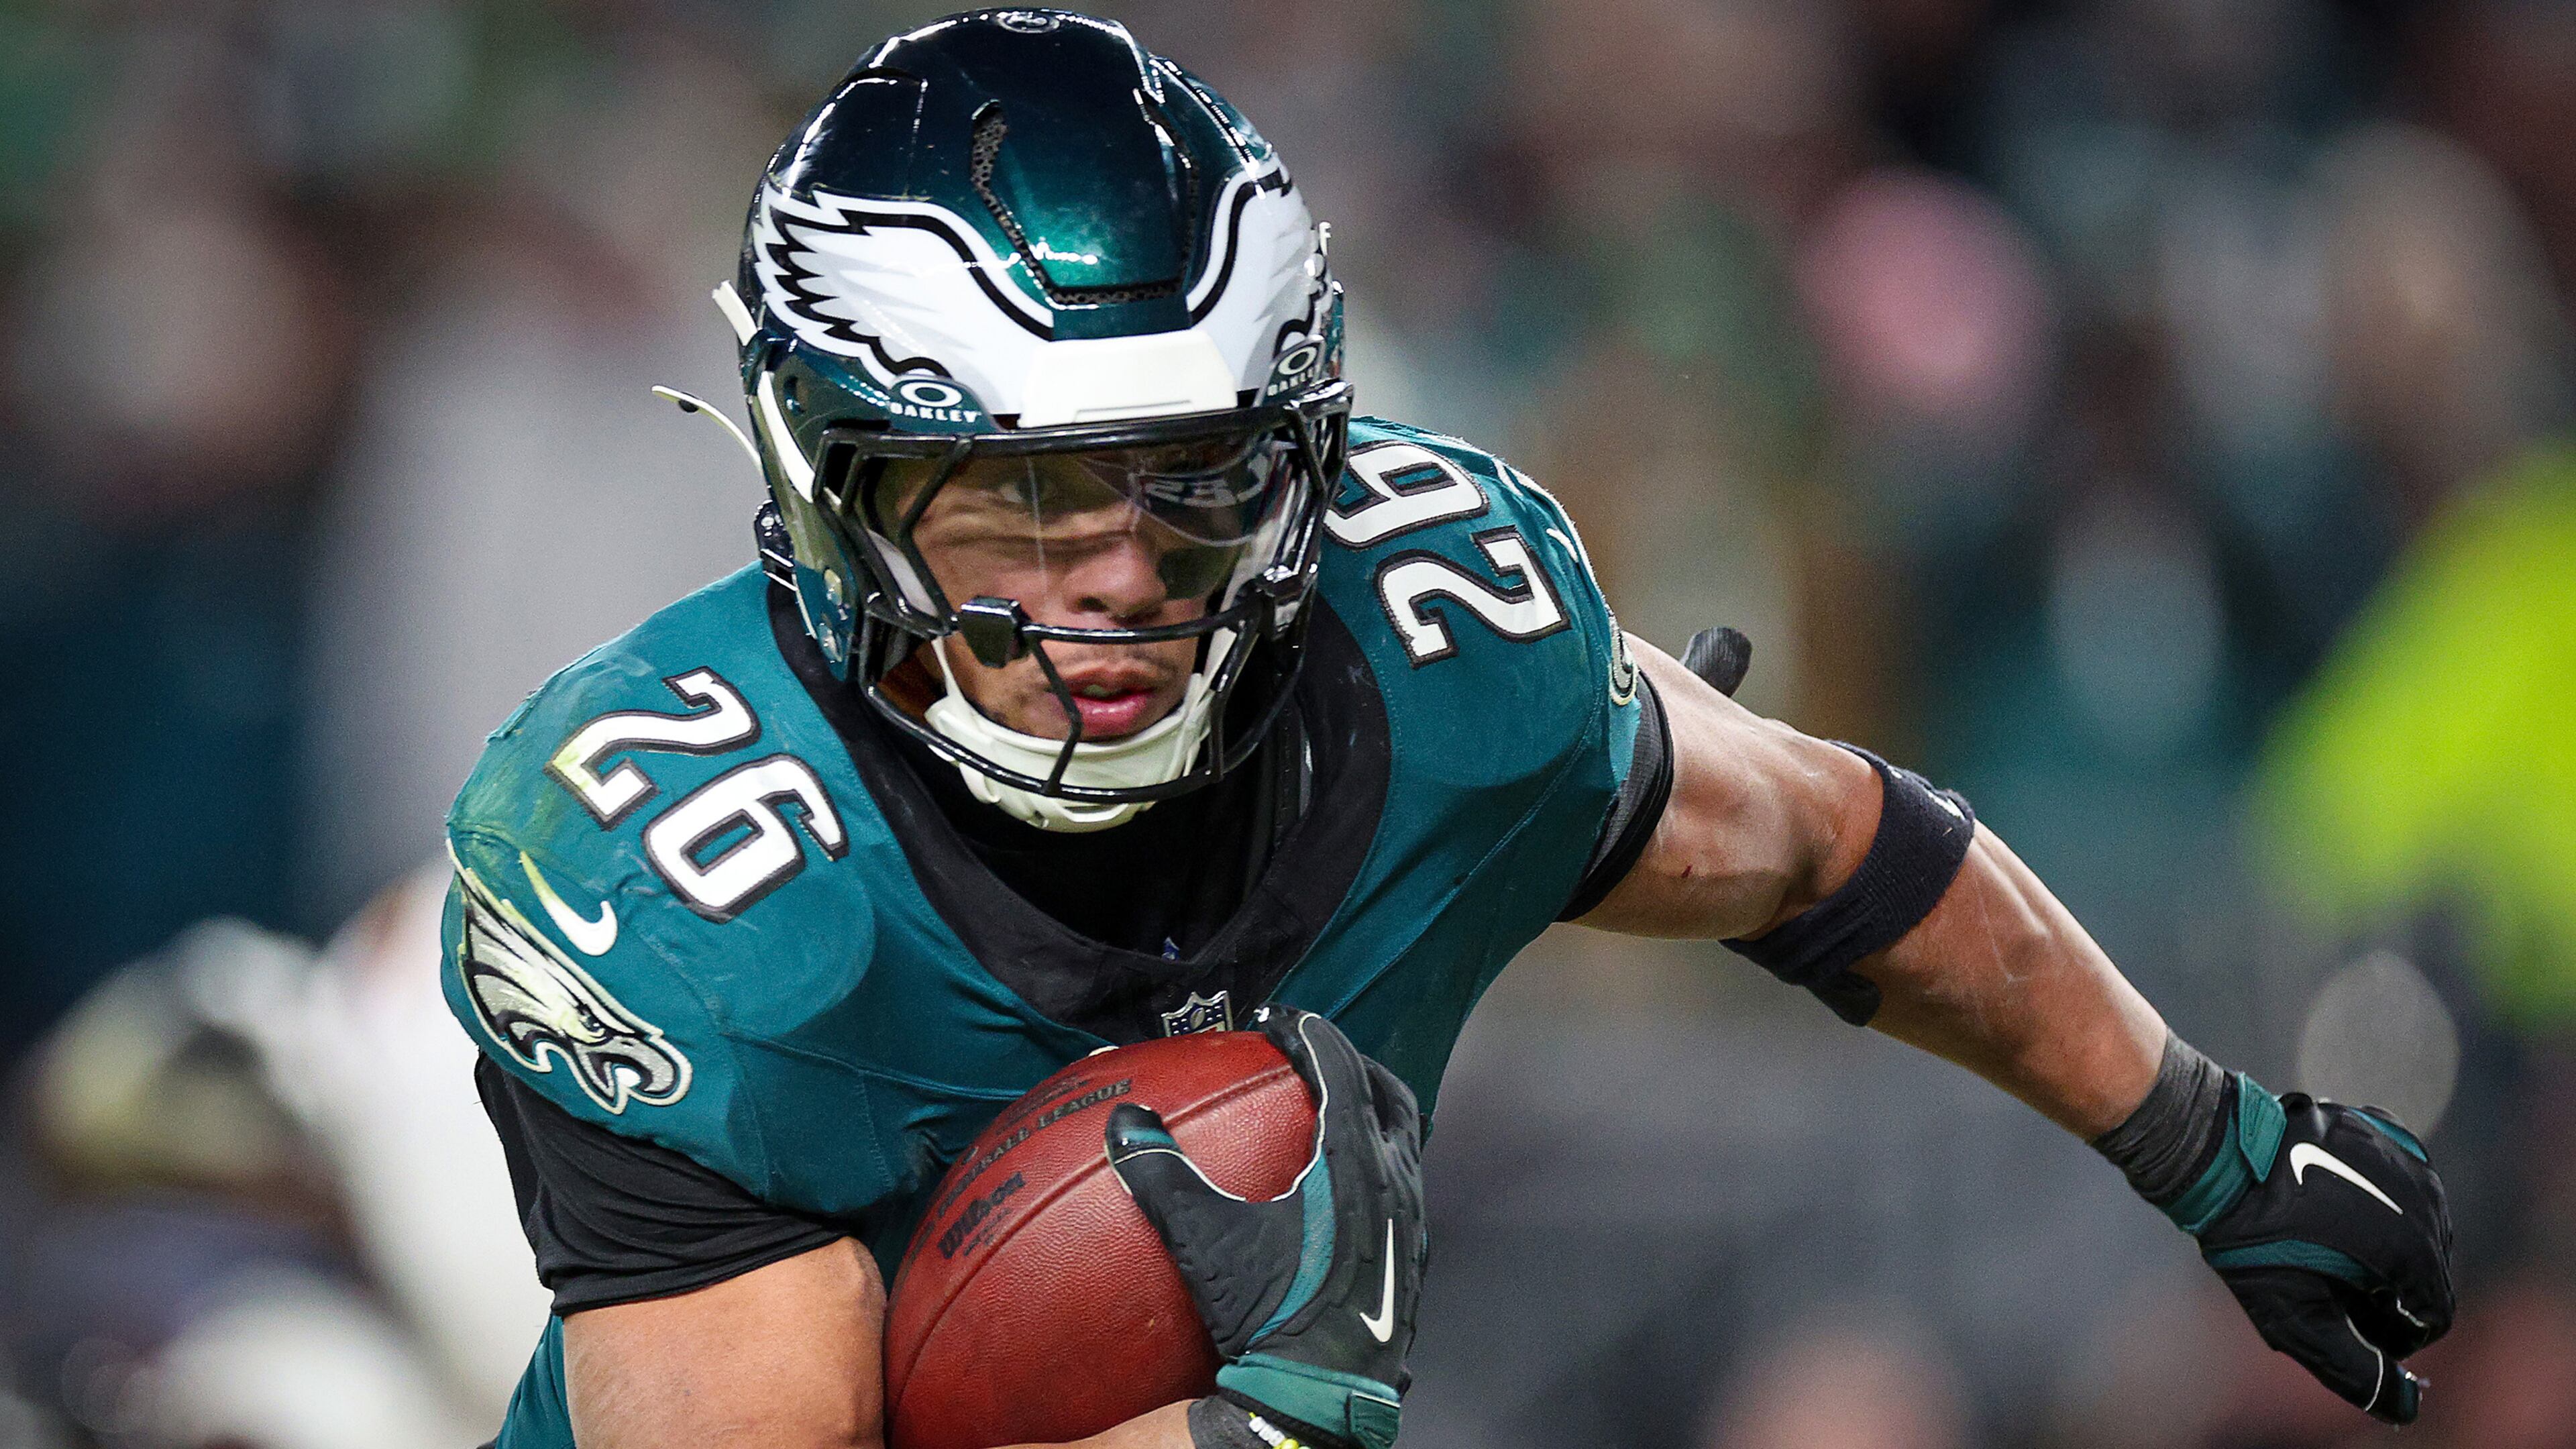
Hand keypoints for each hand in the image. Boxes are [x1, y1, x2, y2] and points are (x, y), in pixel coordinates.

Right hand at [1105, 1006, 1425, 1448]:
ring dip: (1370, 1108)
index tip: (1275, 1022)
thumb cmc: (1272, 1318)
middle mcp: (1396, 1180)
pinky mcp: (1413, 1251)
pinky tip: (1342, 1180)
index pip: (1340, 1069)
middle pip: (1386, 1091)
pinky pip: (1404, 1179)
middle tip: (1308, 1053)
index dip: (1309, 1034)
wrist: (1324, 1396)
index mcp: (1356, 1162)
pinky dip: (1377, 1156)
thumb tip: (1123, 1122)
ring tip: (1332, 1104)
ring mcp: (1413, 1218)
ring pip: (1403, 1136)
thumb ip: (1163, 1178)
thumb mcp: (1209, 1245)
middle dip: (1350, 1061)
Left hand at [2187, 1084, 2455, 1421]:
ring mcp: (2407, 1160)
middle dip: (2392, 1292)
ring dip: (2386, 1246)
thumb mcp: (2295, 1317)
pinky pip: (2401, 1180)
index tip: (2354, 1325)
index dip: (2396, 1334)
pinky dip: (2380, 1200)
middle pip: (2429, 1270)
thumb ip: (2352, 1367)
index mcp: (2411, 1249)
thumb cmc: (2250, 1238)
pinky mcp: (2385, 1132)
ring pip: (2419, 1225)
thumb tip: (2401, 1406)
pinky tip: (2336, 1207)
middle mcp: (2425, 1200)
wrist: (2215, 1155)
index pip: (2433, 1314)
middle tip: (2334, 1288)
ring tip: (2331, 1249)